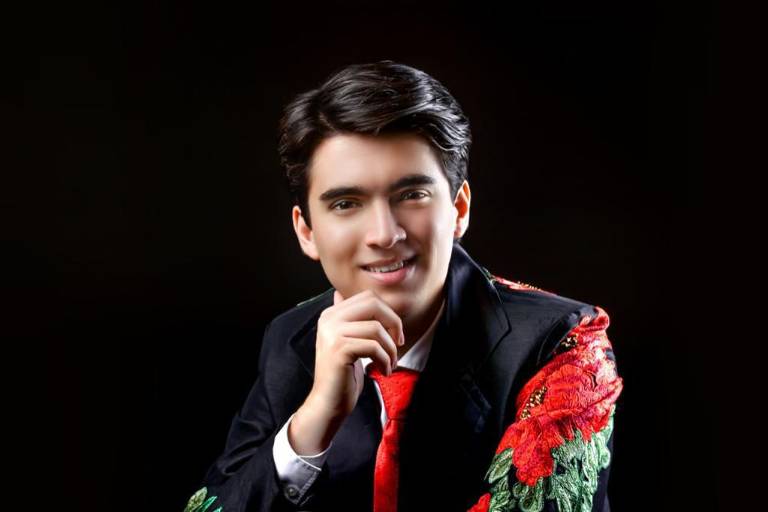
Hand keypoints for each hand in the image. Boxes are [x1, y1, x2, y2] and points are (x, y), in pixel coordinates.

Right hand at [289, 289, 404, 454]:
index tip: (394, 334)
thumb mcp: (348, 341)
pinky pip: (374, 346)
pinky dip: (385, 360)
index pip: (368, 297)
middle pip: (374, 305)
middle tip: (398, 344)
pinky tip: (383, 371)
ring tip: (389, 364)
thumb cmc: (343, 374)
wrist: (328, 403)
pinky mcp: (339, 349)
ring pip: (377, 328)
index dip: (389, 313)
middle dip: (394, 323)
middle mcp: (329, 319)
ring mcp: (332, 333)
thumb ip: (351, 319)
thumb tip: (343, 295)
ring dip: (390, 349)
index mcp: (331, 314)